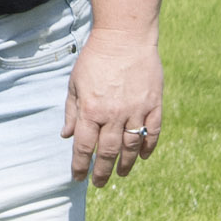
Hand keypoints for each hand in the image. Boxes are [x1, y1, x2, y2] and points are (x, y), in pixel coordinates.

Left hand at [63, 31, 162, 186]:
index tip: (78, 178)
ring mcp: (136, 110)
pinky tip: (143, 156)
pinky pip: (152, 132)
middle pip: (108, 152)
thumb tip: (66, 136)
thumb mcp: (75, 83)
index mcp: (91, 109)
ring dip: (126, 164)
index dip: (80, 165)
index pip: (84, 147)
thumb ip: (72, 111)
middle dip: (102, 171)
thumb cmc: (95, 59)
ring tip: (121, 174)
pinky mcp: (153, 104)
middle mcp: (113, 114)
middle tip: (99, 183)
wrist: (124, 37)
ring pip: (131, 146)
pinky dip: (148, 147)